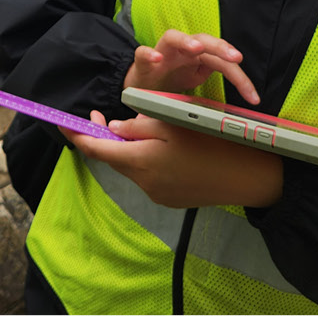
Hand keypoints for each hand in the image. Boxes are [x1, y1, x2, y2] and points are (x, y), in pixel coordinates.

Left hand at [65, 110, 283, 208]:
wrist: (250, 177)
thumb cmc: (215, 140)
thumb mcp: (175, 121)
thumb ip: (139, 125)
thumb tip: (115, 129)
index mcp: (141, 160)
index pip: (96, 149)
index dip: (78, 135)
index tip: (67, 121)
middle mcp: (144, 183)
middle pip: (114, 159)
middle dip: (108, 139)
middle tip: (109, 117)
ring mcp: (158, 194)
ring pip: (132, 167)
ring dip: (132, 150)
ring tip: (151, 130)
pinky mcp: (171, 199)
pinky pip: (149, 177)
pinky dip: (149, 161)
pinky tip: (169, 150)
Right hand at [125, 29, 260, 104]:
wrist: (143, 85)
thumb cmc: (173, 79)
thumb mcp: (197, 81)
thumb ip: (213, 80)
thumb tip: (238, 96)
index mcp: (200, 56)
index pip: (224, 61)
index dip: (240, 78)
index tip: (252, 96)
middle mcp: (183, 49)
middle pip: (204, 40)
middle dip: (221, 47)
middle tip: (235, 57)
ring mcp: (163, 52)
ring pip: (174, 37)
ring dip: (186, 41)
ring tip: (197, 48)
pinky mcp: (143, 61)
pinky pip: (143, 52)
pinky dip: (149, 54)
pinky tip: (155, 58)